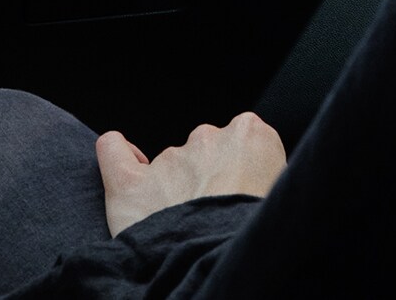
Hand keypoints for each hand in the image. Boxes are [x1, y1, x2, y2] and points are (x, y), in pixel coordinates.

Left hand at [96, 112, 286, 235]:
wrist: (220, 261)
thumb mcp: (283, 194)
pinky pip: (113, 151)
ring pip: (169, 164)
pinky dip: (117, 152)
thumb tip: (255, 188)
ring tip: (184, 228)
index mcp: (251, 135)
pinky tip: (128, 162)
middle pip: (205, 151)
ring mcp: (169, 158)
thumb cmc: (256, 233)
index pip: (243, 142)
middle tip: (212, 218)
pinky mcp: (132, 184)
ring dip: (174, 188)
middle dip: (207, 180)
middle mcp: (209, 137)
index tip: (238, 195)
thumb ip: (266, 175)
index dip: (240, 170)